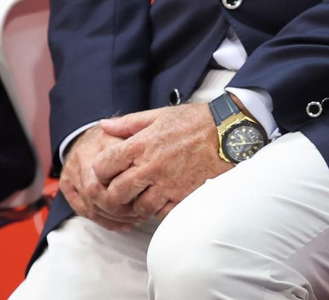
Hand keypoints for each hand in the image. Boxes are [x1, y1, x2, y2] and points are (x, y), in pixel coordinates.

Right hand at [60, 126, 143, 230]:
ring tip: (137, 219)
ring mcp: (72, 171)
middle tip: (142, 213)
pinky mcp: (67, 185)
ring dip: (116, 218)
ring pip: (91, 206)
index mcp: (103, 142)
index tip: (147, 196)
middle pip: (97, 192)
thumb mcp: (133, 132)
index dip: (129, 188)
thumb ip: (143, 144)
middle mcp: (84, 156)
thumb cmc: (117, 136)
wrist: (89, 134)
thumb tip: (155, 168)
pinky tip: (124, 224)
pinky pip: (83, 211)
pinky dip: (105, 221)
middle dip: (121, 208)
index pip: (111, 172)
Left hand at [90, 103, 230, 221]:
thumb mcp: (159, 115)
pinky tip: (160, 200)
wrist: (228, 133)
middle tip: (120, 189)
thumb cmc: (195, 121)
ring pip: (137, 208)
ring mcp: (167, 185)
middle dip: (113, 193)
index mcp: (141, 145)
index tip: (107, 171)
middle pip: (116, 193)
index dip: (100, 171)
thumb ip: (128, 123)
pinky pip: (161, 214)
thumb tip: (103, 126)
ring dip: (135, 204)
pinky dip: (158, 210)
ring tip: (141, 195)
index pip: (103, 166)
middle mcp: (151, 167)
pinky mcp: (183, 197)